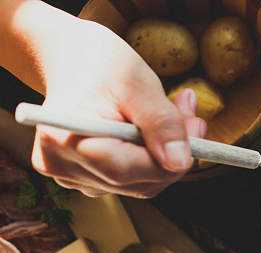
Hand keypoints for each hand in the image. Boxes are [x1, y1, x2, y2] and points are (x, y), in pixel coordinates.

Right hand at [30, 18, 205, 197]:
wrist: (72, 58)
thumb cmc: (99, 62)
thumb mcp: (137, 82)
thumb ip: (161, 122)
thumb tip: (179, 163)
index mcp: (64, 141)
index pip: (128, 171)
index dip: (171, 157)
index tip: (196, 126)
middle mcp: (61, 166)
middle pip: (138, 183)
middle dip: (174, 153)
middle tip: (192, 115)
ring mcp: (70, 177)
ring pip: (140, 184)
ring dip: (166, 154)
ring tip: (176, 112)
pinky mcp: (83, 178)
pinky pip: (131, 180)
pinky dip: (151, 158)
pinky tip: (156, 129)